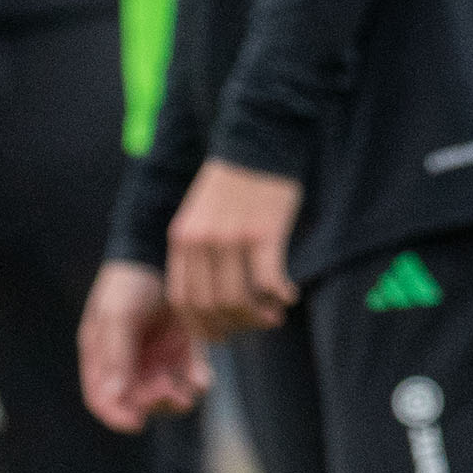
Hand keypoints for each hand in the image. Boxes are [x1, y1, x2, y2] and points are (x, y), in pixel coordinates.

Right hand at [79, 261, 211, 429]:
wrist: (162, 253)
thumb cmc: (130, 284)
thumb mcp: (118, 317)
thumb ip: (116, 356)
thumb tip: (114, 397)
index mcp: (101, 356)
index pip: (101, 398)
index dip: (116, 416)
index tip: (136, 423)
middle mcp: (128, 363)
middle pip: (138, 402)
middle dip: (153, 405)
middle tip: (167, 394)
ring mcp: (157, 357)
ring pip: (167, 395)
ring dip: (177, 400)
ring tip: (186, 391)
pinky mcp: (184, 350)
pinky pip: (191, 378)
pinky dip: (197, 383)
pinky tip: (201, 377)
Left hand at [165, 160, 302, 338]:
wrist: (257, 138)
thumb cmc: (236, 181)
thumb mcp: (201, 215)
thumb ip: (200, 251)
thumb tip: (214, 296)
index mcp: (181, 239)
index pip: (182, 300)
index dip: (202, 326)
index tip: (223, 334)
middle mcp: (200, 242)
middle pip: (209, 307)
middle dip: (234, 327)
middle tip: (255, 326)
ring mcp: (231, 239)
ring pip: (238, 300)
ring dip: (258, 317)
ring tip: (274, 316)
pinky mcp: (263, 233)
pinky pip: (269, 281)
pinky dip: (280, 296)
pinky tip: (290, 295)